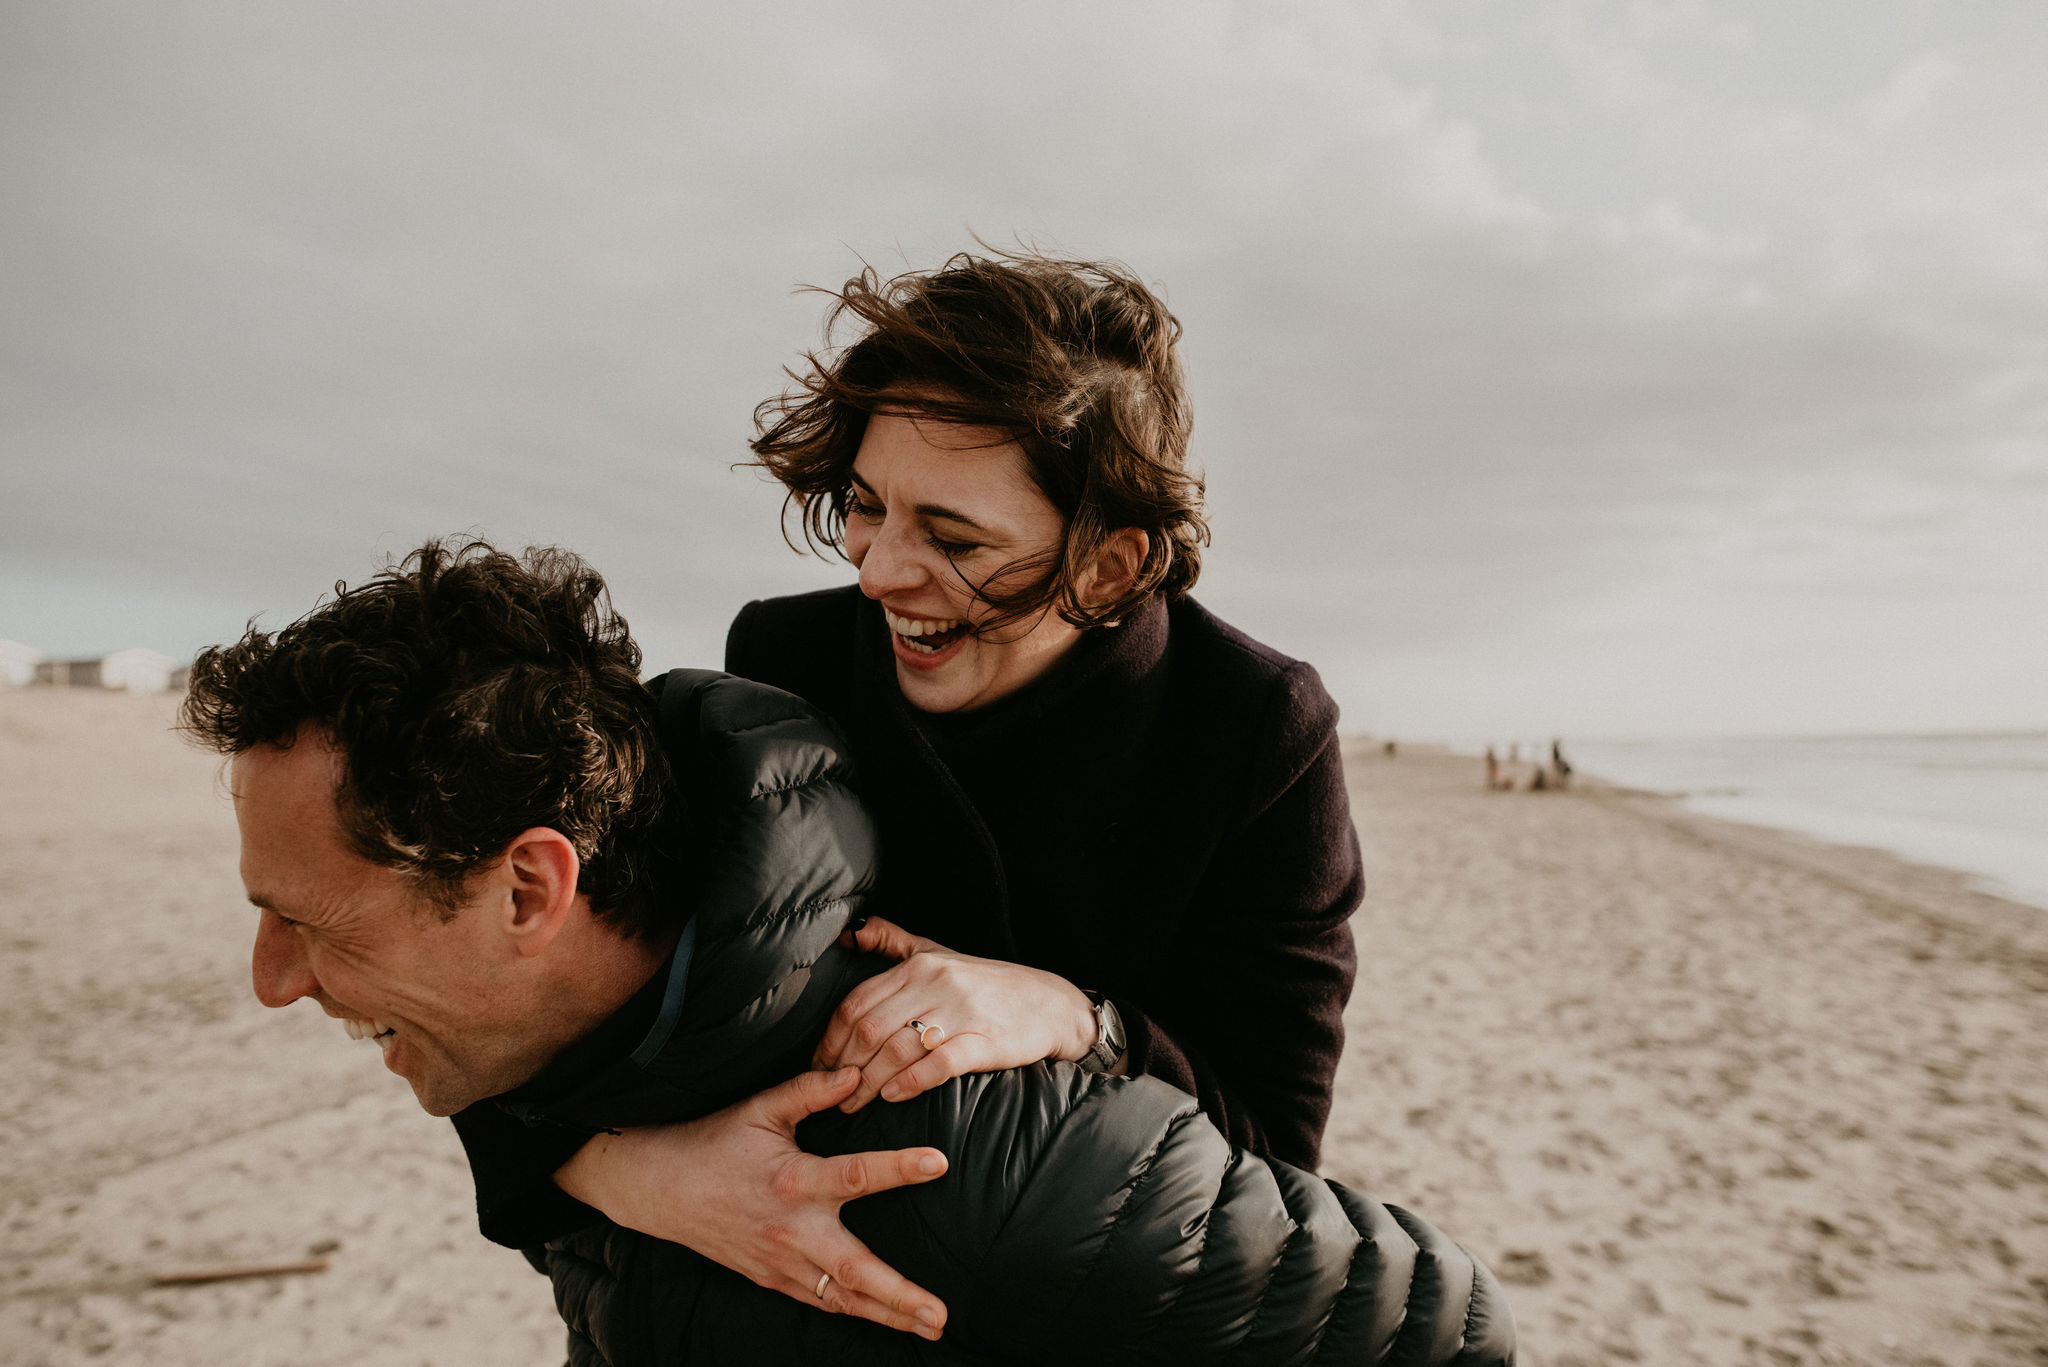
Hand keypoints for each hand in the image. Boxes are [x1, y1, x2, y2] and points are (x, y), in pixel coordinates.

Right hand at [554, 1067, 948, 1339]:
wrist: (658, 1186)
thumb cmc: (713, 1140)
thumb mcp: (761, 1108)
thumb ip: (811, 1090)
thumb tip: (858, 1073)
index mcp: (791, 1180)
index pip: (855, 1175)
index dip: (898, 1168)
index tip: (939, 1162)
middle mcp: (789, 1229)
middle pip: (853, 1270)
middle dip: (900, 1295)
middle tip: (941, 1315)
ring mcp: (779, 1261)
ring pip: (840, 1298)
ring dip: (888, 1315)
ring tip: (931, 1329)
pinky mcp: (770, 1278)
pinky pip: (819, 1301)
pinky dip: (854, 1312)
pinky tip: (889, 1320)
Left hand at [814, 915, 1097, 1111]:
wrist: (1052, 1004)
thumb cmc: (988, 985)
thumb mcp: (939, 953)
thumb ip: (893, 942)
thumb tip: (849, 933)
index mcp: (920, 964)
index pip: (858, 1001)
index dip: (831, 1037)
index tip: (820, 1064)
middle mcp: (937, 983)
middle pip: (871, 1028)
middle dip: (844, 1065)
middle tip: (832, 1092)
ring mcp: (963, 1011)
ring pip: (898, 1048)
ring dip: (869, 1082)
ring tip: (856, 1102)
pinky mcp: (986, 1041)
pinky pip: (939, 1063)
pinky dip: (910, 1082)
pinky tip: (894, 1096)